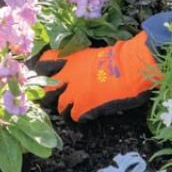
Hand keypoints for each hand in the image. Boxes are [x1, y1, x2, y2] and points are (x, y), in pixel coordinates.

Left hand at [36, 31, 162, 122]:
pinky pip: (74, 116)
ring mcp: (74, 93)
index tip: (45, 77)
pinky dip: (80, 116)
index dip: (41, 71)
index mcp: (69, 59)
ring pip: (60, 107)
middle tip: (58, 99)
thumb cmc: (117, 57)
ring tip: (75, 109)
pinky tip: (88, 113)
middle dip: (50, 96)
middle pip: (46, 90)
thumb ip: (79, 63)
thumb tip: (77, 70)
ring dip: (66, 109)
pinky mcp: (84, 107)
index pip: (44, 63)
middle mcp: (67, 76)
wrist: (130, 67)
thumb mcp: (92, 54)